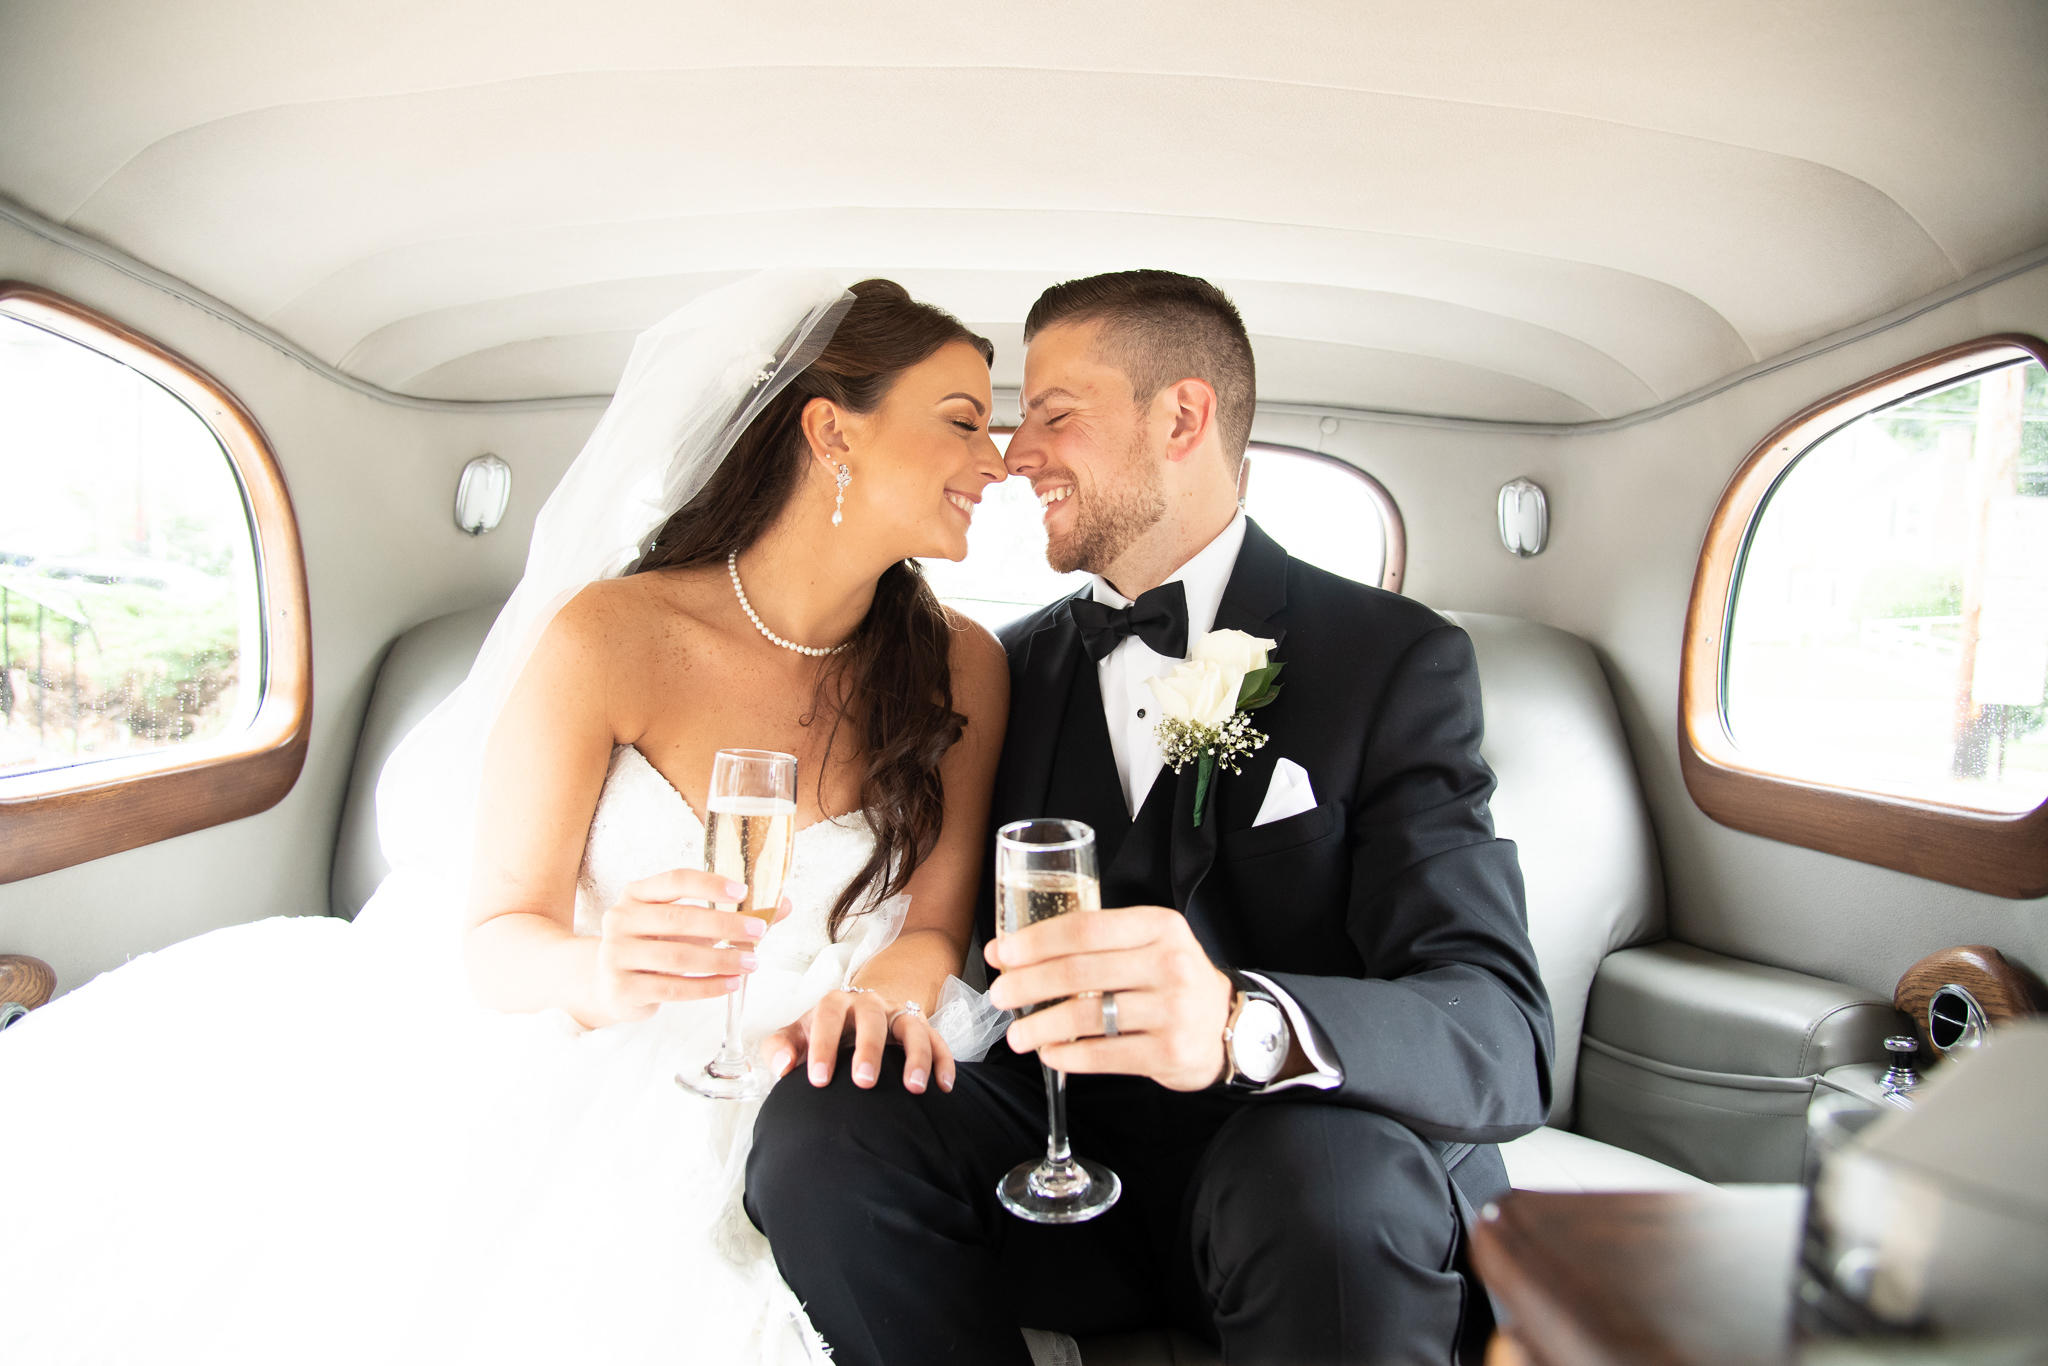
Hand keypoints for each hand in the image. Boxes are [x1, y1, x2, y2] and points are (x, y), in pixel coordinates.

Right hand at [593, 869, 790, 1023]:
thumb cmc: (655, 946)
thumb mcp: (685, 924)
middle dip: (725, 924)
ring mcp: (616, 955)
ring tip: (751, 962)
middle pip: (679, 918)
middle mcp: (621, 920)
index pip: (674, 880)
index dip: (709, 884)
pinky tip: (730, 983)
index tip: (743, 891)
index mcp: (636, 894)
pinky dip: (707, 986)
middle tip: (759, 930)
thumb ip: (730, 914)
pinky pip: (673, 987)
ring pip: (678, 957)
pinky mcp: (621, 988)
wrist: (605, 984)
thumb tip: (784, 905)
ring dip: (721, 959)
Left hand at [764, 989, 956, 1094]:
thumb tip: (782, 1066)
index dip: (824, 1045)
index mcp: (836, 1004)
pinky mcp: (922, 1028)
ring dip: (915, 1056)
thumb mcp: (799, 1034)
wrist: (859, 1013)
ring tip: (913, 1088)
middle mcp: (869, 1005)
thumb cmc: (824, 1033)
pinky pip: (938, 1040)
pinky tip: (943, 1087)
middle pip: (872, 1018)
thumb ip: (781, 1047)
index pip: (828, 1016)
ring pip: (912, 1026)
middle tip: (864, 1081)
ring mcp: (898, 1015)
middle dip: (869, 1048)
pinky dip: (943, 1061)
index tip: (819, 1080)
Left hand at [986, 905, 1233, 1091]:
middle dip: (1028, 984)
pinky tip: (1049, 1053)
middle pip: (1079, 972)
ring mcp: (1172, 1009)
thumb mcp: (1151, 942)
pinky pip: (1105, 1055)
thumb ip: (1100, 941)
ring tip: (1017, 1034)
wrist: (1229, 1025)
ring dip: (1041, 1026)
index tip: (1001, 954)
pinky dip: (1069, 1056)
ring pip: (1088, 1016)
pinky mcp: (1169, 1052)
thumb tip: (1020, 951)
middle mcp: (1169, 964)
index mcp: (1159, 926)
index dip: (1035, 942)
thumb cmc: (1172, 979)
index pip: (1084, 929)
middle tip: (999, 995)